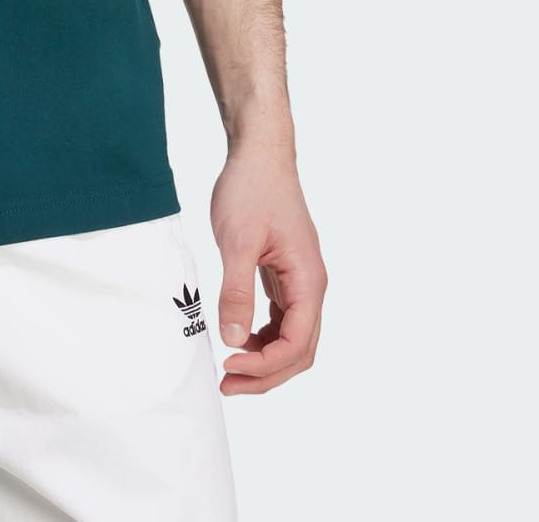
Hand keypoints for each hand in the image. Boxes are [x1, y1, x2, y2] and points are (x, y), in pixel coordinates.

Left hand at [210, 139, 325, 394]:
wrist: (260, 153)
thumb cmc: (251, 189)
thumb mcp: (237, 241)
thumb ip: (237, 291)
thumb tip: (234, 340)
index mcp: (308, 280)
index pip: (297, 342)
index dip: (265, 365)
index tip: (229, 367)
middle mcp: (311, 285)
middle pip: (300, 349)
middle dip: (266, 374)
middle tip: (227, 385)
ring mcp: (300, 280)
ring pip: (292, 337)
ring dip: (265, 358)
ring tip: (229, 369)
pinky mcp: (285, 273)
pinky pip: (282, 318)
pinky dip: (263, 336)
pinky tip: (239, 338)